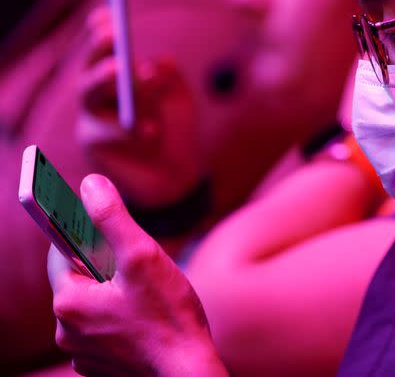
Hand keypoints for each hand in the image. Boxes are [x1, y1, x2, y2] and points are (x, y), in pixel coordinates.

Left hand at [47, 174, 227, 376]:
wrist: (186, 374)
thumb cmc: (169, 317)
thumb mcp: (142, 256)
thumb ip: (112, 217)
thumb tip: (91, 185)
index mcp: (69, 302)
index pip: (61, 252)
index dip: (84, 233)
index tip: (102, 222)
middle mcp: (66, 331)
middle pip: (80, 278)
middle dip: (107, 266)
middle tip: (140, 265)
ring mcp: (83, 352)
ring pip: (94, 304)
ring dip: (115, 292)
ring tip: (148, 295)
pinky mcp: (102, 365)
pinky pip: (104, 328)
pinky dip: (121, 317)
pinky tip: (147, 318)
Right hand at [77, 6, 204, 207]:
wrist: (177, 175)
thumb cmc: (175, 130)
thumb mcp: (179, 100)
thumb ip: (170, 79)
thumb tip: (158, 61)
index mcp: (120, 77)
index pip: (106, 48)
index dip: (102, 30)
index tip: (110, 13)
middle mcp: (100, 94)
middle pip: (91, 67)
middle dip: (99, 49)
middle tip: (112, 35)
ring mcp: (93, 119)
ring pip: (90, 94)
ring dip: (104, 79)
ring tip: (120, 69)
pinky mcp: (93, 144)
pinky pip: (104, 130)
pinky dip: (127, 127)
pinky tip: (150, 130)